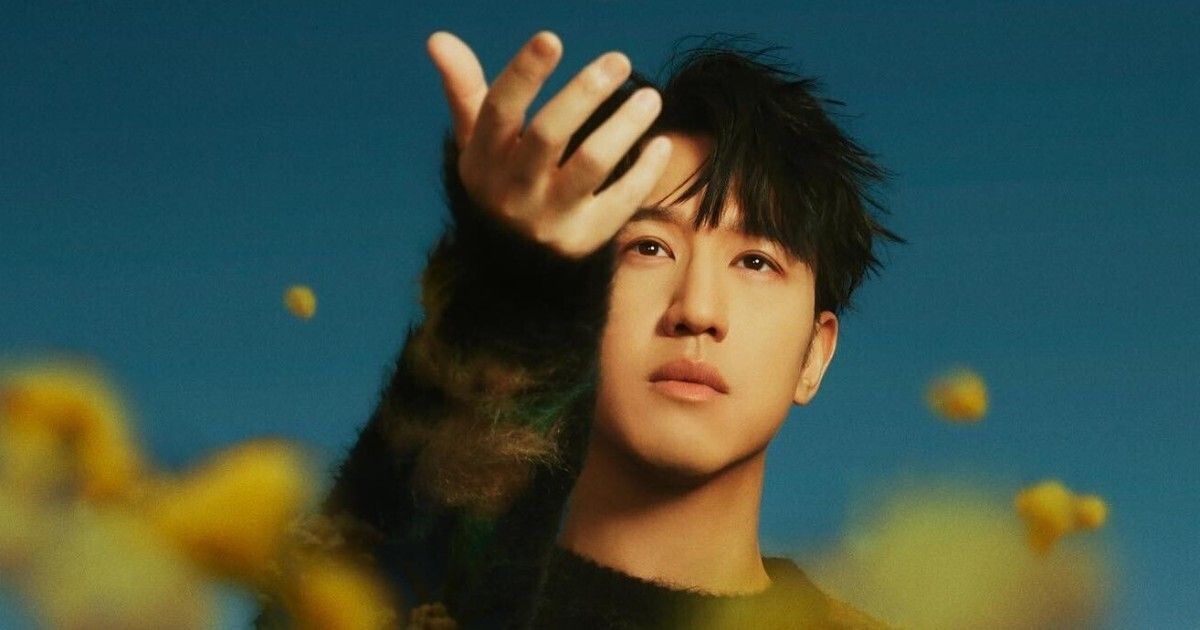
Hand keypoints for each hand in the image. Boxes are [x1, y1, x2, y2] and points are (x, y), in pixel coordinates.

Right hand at [427, 31, 672, 259]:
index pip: (498, 111)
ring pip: (591, 164)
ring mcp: (549, 217)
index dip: (523, 74)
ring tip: (650, 97)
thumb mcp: (476, 142)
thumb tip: (438, 37)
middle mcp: (513, 189)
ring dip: (624, 126)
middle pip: (549, 134)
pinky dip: (645, 171)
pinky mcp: (583, 239)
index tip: (551, 38)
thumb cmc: (499, 180)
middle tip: (618, 60)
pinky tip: (660, 143)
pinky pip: (621, 202)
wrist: (513, 265)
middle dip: (585, 93)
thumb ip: (464, 88)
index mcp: (483, 159)